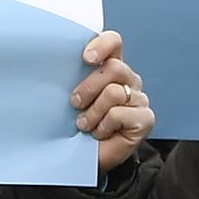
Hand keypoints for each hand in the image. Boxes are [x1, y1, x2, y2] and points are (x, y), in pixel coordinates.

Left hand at [73, 29, 154, 174]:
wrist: (87, 156)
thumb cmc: (77, 122)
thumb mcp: (72, 95)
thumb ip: (71, 75)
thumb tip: (53, 59)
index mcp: (110, 66)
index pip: (114, 42)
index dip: (101, 44)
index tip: (86, 58)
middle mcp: (128, 79)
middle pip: (113, 67)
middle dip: (88, 87)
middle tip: (75, 103)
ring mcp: (139, 98)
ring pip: (114, 92)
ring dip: (93, 111)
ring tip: (85, 124)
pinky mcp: (145, 118)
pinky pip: (120, 114)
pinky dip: (104, 125)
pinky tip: (100, 132)